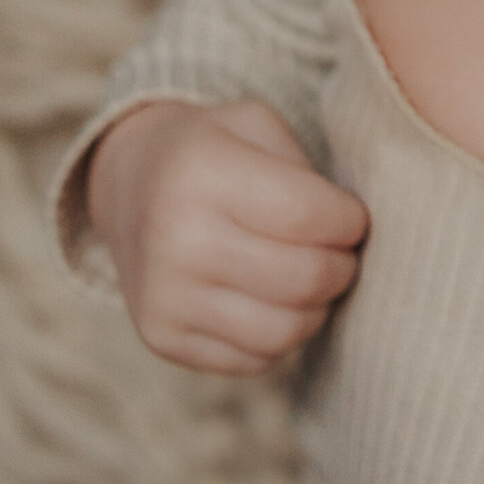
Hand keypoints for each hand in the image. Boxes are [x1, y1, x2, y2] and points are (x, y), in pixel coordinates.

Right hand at [83, 97, 370, 374]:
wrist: (129, 184)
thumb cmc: (214, 150)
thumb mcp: (255, 124)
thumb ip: (306, 169)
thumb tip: (354, 235)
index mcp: (202, 172)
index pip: (309, 215)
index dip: (350, 221)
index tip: (352, 216)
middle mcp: (176, 239)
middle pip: (303, 278)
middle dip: (343, 267)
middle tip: (342, 251)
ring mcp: (165, 296)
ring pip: (284, 331)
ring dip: (318, 307)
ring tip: (314, 277)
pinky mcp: (162, 338)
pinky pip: (254, 359)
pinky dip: (281, 335)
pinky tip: (274, 300)